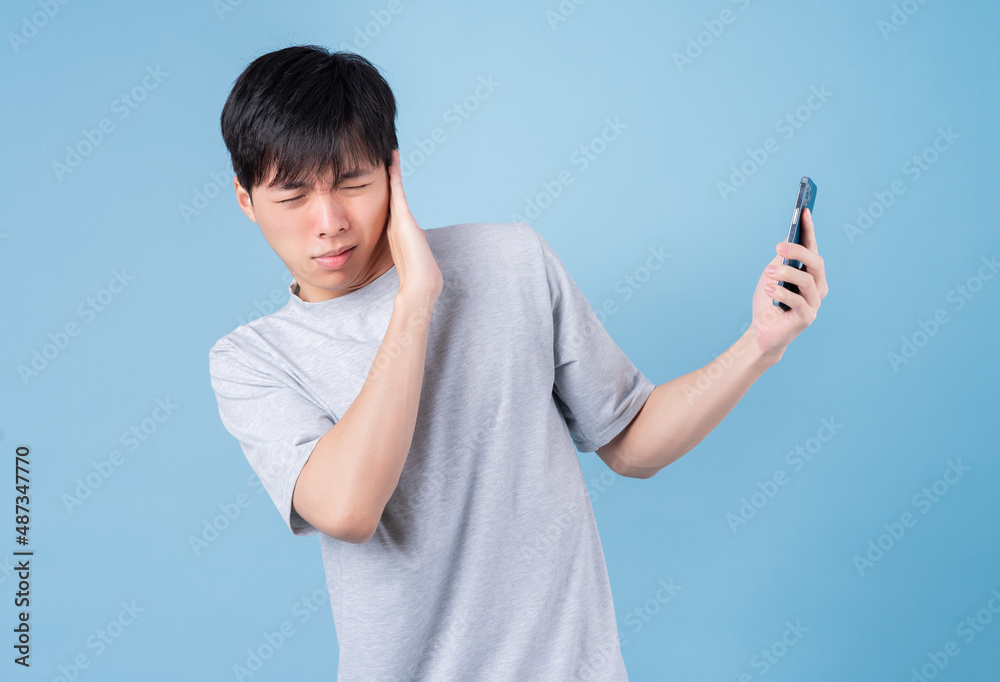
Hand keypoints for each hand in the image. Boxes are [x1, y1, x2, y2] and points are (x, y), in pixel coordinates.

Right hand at [385, 148, 443, 302]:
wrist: (419, 286)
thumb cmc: (422, 278)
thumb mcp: (420, 260)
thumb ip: (418, 250)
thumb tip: (420, 243)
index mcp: (399, 234)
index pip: (395, 208)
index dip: (393, 191)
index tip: (390, 176)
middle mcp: (396, 226)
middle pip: (392, 196)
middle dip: (390, 177)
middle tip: (387, 156)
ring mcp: (398, 222)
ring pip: (393, 191)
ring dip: (392, 172)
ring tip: (390, 153)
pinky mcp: (402, 220)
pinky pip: (397, 192)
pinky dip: (395, 176)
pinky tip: (393, 161)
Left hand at [749, 208, 827, 359]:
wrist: (761, 332)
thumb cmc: (767, 302)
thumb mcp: (771, 275)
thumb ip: (781, 259)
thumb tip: (787, 237)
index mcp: (811, 274)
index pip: (813, 249)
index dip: (810, 230)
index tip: (804, 211)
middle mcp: (818, 287)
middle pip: (816, 263)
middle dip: (798, 251)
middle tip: (779, 246)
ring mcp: (814, 303)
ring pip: (808, 280)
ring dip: (786, 273)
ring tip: (768, 272)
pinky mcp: (807, 318)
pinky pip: (798, 302)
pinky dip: (782, 293)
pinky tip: (768, 289)